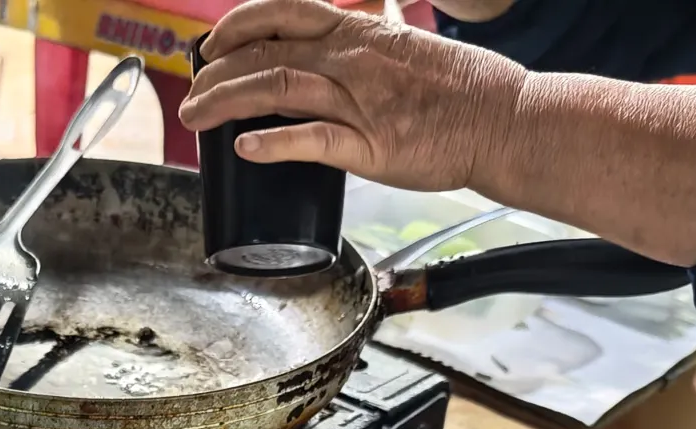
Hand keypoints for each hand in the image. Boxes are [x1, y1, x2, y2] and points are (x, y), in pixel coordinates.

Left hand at [177, 0, 527, 192]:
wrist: (505, 121)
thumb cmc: (463, 91)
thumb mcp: (408, 47)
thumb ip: (371, 43)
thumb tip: (353, 35)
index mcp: (360, 35)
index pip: (284, 13)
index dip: (238, 25)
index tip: (211, 44)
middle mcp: (353, 61)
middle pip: (266, 54)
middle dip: (216, 74)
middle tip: (191, 95)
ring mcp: (361, 103)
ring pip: (276, 88)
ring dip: (226, 103)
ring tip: (196, 121)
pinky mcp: (372, 147)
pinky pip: (313, 139)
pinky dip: (273, 143)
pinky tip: (245, 149)